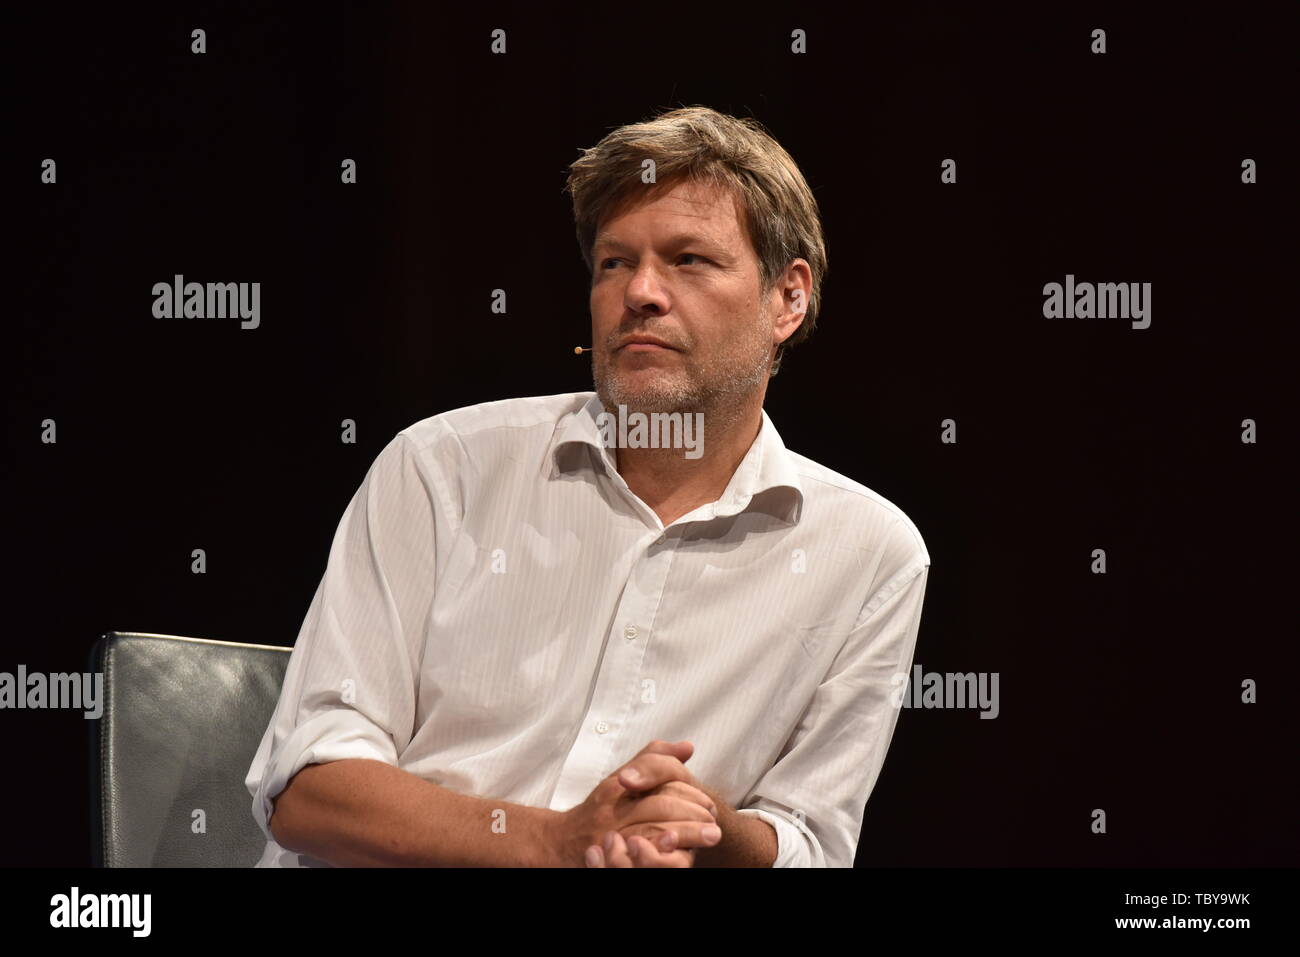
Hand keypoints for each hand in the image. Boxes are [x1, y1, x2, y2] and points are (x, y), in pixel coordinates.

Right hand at [553, 739, 721, 866]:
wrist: (560, 842)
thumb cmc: (598, 810)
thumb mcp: (620, 779)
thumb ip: (653, 761)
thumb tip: (687, 748)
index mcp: (617, 786)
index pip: (656, 776)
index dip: (687, 788)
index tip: (706, 800)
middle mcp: (613, 810)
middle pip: (659, 806)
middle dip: (691, 812)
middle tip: (712, 818)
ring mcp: (611, 837)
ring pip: (654, 832)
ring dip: (687, 834)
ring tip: (710, 835)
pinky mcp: (611, 860)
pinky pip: (645, 857)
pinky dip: (666, 855)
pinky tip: (684, 854)